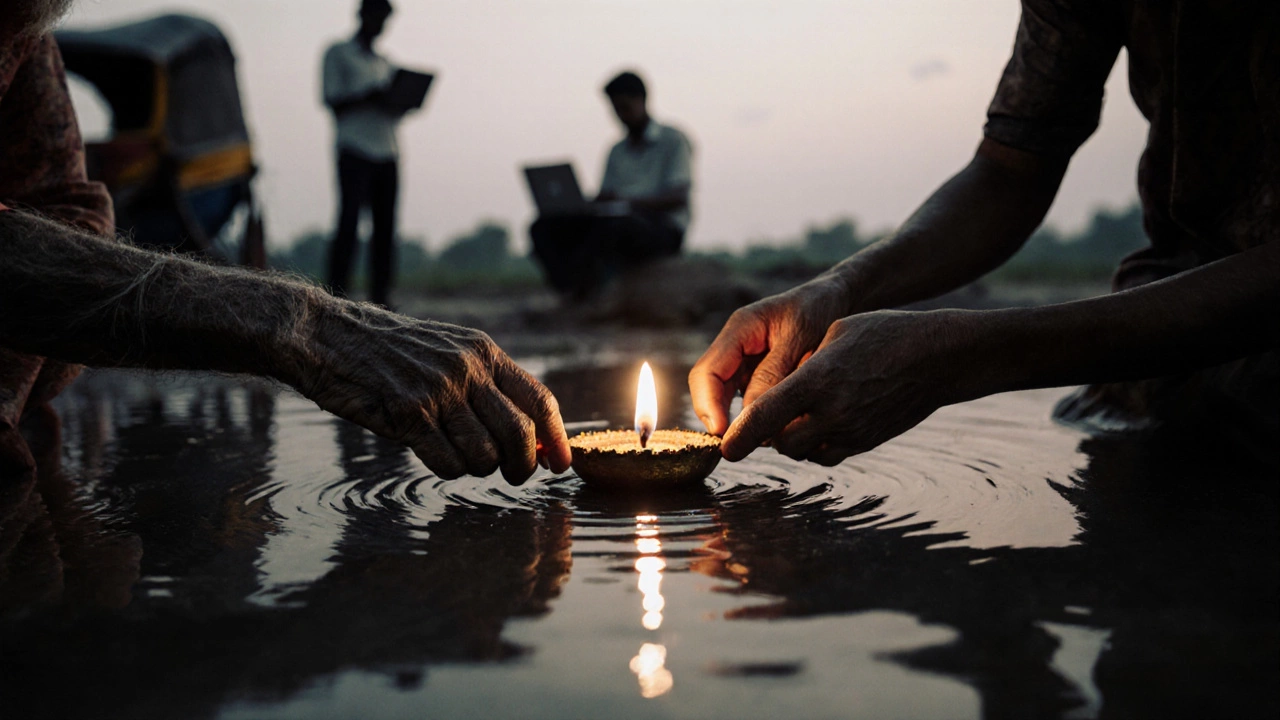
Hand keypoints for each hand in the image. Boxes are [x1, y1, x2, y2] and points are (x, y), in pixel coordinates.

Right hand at [284, 300, 571, 483]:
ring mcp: (438, 390)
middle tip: (511, 475)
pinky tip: (432, 453)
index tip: (561, 464)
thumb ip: (487, 386)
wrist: (329, 336)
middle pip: (520, 435)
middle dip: (522, 466)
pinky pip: (448, 463)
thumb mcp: (449, 351)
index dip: (557, 439)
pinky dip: (447, 469)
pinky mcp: (408, 412)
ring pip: (485, 455)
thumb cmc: (392, 352)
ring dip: (477, 469)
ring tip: (458, 455)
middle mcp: (468, 369)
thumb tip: (530, 435)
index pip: (539, 400)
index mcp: (484, 353)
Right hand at [689, 278, 850, 436]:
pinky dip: (756, 416)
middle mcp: (736, 346)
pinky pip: (748, 400)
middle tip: (739, 444)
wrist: (840, 299)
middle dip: (719, 418)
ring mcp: (745, 361)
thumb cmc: (822, 311)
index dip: (708, 405)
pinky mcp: (759, 374)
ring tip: (763, 437)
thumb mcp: (801, 340)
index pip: (707, 372)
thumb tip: (751, 416)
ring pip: (727, 398)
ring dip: (738, 419)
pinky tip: (774, 428)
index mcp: (740, 329)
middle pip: (710, 388)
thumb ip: (774, 374)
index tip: (724, 432)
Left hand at [720, 310, 968, 463]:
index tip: (725, 449)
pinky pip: (825, 455)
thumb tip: (770, 393)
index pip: (767, 416)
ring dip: (789, 439)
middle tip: (762, 417)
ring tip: (792, 414)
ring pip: (802, 452)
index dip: (740, 436)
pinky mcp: (866, 442)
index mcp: (819, 379)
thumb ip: (799, 365)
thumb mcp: (835, 333)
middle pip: (780, 442)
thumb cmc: (885, 334)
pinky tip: (817, 422)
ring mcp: (852, 431)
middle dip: (765, 434)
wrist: (939, 358)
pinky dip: (813, 445)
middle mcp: (833, 411)